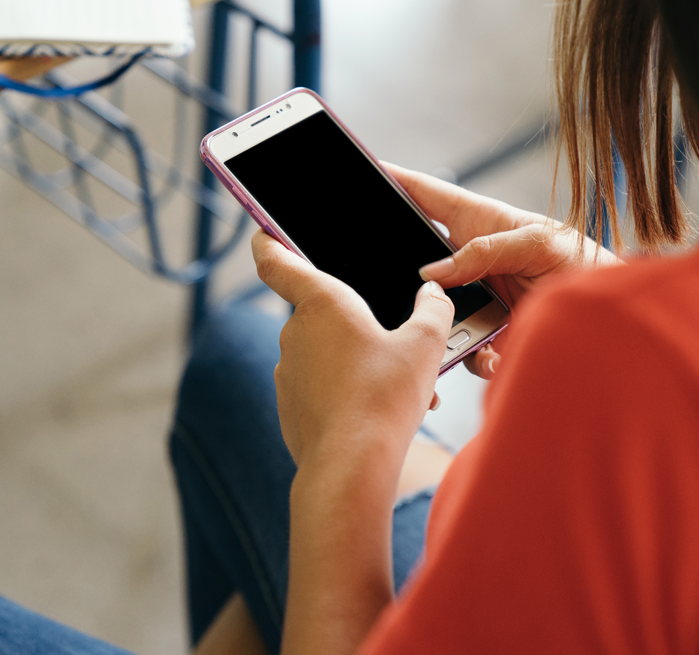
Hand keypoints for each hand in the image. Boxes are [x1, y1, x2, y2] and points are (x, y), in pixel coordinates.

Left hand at [251, 230, 454, 470]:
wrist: (352, 467)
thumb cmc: (385, 399)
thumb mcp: (426, 347)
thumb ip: (434, 311)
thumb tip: (433, 296)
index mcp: (322, 302)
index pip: (275, 259)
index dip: (267, 239)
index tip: (264, 231)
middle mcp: (294, 332)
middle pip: (319, 311)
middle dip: (356, 322)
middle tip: (394, 340)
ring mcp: (287, 372)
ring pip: (325, 354)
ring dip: (356, 361)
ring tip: (398, 387)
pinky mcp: (290, 406)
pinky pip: (319, 387)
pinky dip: (345, 391)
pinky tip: (377, 412)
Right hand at [386, 164, 622, 378]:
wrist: (609, 320)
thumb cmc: (585, 266)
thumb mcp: (539, 244)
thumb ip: (486, 251)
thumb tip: (435, 273)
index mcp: (481, 222)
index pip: (428, 195)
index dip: (396, 182)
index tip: (364, 172)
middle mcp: (472, 259)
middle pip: (418, 259)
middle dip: (400, 268)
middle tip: (381, 273)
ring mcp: (475, 296)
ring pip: (432, 308)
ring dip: (436, 322)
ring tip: (450, 331)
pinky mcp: (484, 333)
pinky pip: (459, 347)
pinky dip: (468, 357)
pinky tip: (491, 359)